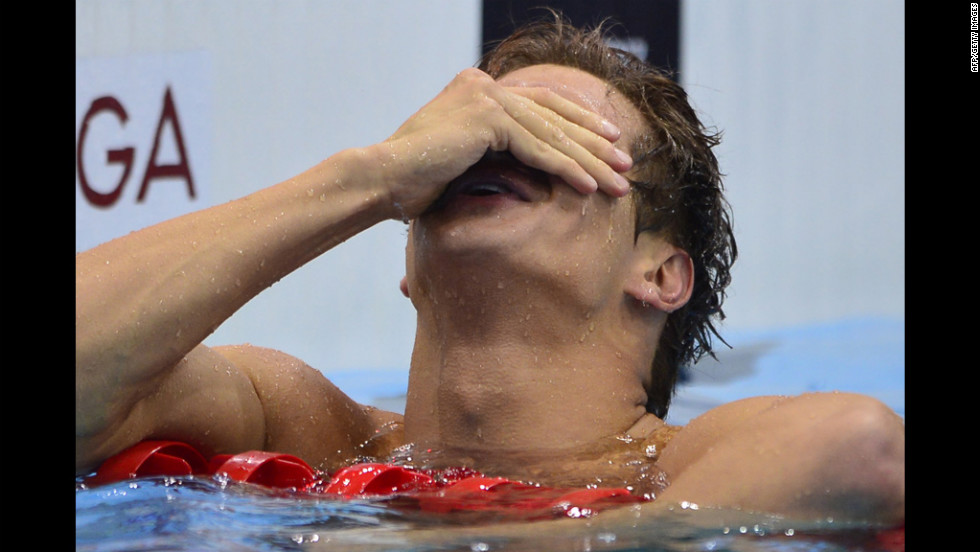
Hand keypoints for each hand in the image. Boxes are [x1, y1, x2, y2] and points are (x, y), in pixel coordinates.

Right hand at [375, 68, 632, 220]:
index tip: (609, 142)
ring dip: (589, 161)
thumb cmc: (416, 181)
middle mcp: (483, 85)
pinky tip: (590, 187)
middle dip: (593, 144)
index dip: (578, 122)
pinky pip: (538, 147)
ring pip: (551, 133)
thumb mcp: (464, 158)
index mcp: (478, 89)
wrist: (383, 180)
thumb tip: (532, 165)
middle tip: (626, 165)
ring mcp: (485, 97)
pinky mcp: (487, 117)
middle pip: (553, 115)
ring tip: (618, 183)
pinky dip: (566, 169)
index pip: (541, 103)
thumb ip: (496, 150)